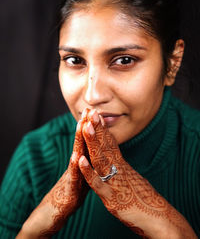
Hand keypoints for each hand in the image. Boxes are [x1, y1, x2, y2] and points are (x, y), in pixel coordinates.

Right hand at [17, 119, 88, 237]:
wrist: (57, 212)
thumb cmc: (72, 191)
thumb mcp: (83, 173)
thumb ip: (88, 161)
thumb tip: (96, 149)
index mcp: (82, 162)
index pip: (87, 141)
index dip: (92, 127)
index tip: (95, 110)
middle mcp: (76, 166)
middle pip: (81, 143)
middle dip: (84, 126)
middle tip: (87, 109)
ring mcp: (71, 176)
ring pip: (76, 156)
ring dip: (79, 140)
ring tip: (81, 124)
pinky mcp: (69, 191)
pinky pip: (73, 178)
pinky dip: (75, 167)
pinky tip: (76, 157)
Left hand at [78, 109, 197, 238]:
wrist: (157, 217)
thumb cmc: (142, 197)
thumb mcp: (130, 177)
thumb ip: (121, 166)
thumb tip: (115, 156)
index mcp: (121, 165)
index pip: (110, 143)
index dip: (102, 128)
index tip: (95, 114)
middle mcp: (118, 170)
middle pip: (105, 146)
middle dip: (96, 128)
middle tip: (90, 110)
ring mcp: (114, 182)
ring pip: (101, 159)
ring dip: (92, 142)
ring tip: (86, 126)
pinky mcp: (111, 198)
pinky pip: (98, 183)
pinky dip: (89, 172)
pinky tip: (81, 160)